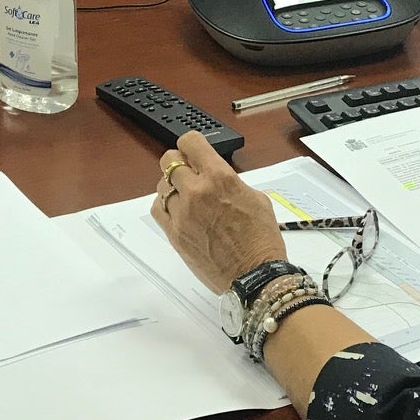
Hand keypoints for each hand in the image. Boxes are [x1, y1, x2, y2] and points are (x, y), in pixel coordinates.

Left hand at [151, 131, 282, 293]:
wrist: (254, 276)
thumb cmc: (261, 241)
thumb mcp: (257, 199)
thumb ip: (231, 182)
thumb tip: (216, 178)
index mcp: (220, 178)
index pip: (190, 143)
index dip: (191, 144)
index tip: (194, 149)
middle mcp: (196, 192)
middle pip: (169, 160)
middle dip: (179, 162)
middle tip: (188, 171)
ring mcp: (182, 214)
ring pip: (162, 185)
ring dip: (172, 185)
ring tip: (185, 195)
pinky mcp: (174, 234)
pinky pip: (158, 209)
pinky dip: (165, 205)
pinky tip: (177, 210)